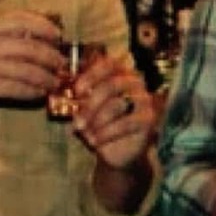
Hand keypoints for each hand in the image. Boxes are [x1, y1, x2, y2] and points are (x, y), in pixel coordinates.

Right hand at [0, 11, 64, 107]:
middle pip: (33, 49)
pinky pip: (18, 89)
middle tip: (61, 64)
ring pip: (30, 71)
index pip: (26, 21)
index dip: (46, 28)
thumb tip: (28, 35)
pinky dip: (32, 92)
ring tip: (54, 82)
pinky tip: (38, 94)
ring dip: (47, 78)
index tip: (57, 36)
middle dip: (52, 58)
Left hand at [71, 54, 155, 169]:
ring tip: (84, 133)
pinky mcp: (148, 119)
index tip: (77, 91)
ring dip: (96, 120)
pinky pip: (125, 123)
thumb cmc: (99, 124)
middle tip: (76, 122)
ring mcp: (143, 100)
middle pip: (112, 85)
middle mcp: (134, 82)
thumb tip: (67, 92)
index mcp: (119, 73)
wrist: (116, 151)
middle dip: (90, 104)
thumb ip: (80, 98)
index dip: (91, 75)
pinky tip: (95, 141)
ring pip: (117, 105)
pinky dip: (106, 132)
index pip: (109, 64)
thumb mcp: (86, 108)